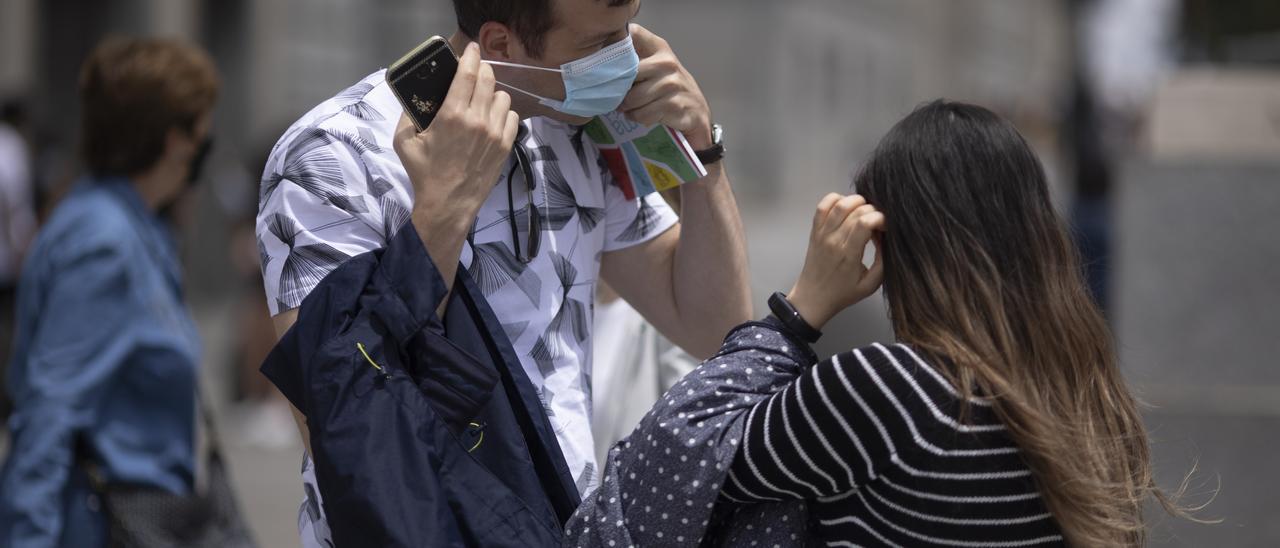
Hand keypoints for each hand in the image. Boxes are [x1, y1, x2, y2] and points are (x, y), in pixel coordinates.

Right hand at [393, 42, 520, 228]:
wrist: (448, 205)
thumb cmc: (424, 174)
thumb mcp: (404, 141)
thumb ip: (408, 113)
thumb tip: (415, 96)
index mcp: (452, 115)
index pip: (468, 73)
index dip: (471, 56)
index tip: (471, 48)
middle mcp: (477, 120)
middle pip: (488, 79)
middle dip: (482, 70)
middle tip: (475, 72)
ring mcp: (495, 133)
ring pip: (503, 97)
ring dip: (493, 93)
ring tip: (483, 100)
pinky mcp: (506, 146)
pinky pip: (513, 117)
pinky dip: (504, 113)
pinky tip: (493, 119)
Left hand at [619, 24, 713, 148]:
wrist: (696, 111)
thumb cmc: (669, 88)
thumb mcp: (655, 66)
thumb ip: (635, 59)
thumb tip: (602, 64)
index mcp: (659, 48)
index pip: (633, 33)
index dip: (617, 45)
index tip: (611, 62)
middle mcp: (666, 62)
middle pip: (626, 75)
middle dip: (620, 90)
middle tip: (623, 97)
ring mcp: (671, 83)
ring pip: (632, 99)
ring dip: (628, 108)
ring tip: (634, 107)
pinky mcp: (673, 104)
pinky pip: (642, 114)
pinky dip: (638, 118)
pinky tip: (644, 115)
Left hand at [787, 194, 885, 329]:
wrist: (813, 298)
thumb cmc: (843, 293)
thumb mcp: (871, 284)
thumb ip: (883, 262)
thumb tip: (888, 239)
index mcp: (849, 254)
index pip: (865, 222)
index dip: (881, 219)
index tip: (886, 227)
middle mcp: (834, 240)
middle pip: (856, 210)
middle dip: (873, 210)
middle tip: (877, 222)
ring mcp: (822, 234)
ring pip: (839, 204)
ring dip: (856, 201)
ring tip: (865, 211)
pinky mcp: (815, 231)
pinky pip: (822, 206)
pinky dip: (835, 199)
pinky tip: (846, 207)